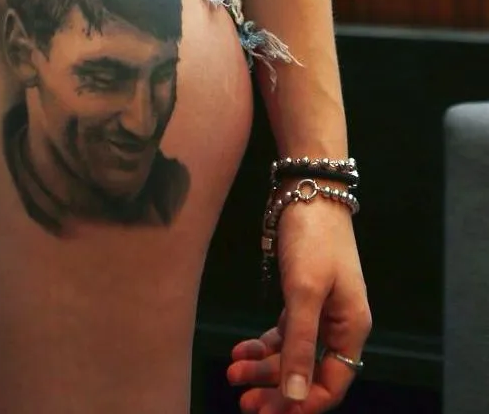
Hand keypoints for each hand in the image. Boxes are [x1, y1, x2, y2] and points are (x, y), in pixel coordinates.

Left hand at [227, 198, 371, 412]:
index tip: (268, 413)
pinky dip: (262, 344)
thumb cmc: (312, 240)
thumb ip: (301, 345)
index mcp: (352, 328)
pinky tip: (241, 350)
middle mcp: (339, 324)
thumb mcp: (304, 292)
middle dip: (277, 389)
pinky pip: (283, 332)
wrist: (306, 192)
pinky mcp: (301, 296)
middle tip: (244, 402)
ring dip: (264, 367)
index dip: (302, 404)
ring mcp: (320, 310)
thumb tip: (299, 396)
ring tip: (233, 374)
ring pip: (292, 353)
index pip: (332, 383)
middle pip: (309, 372)